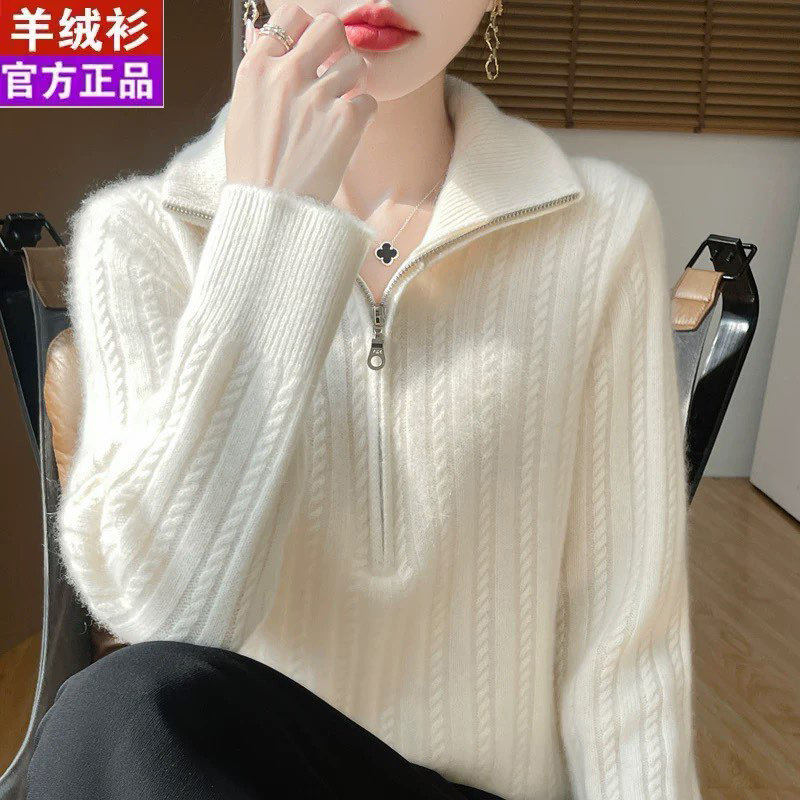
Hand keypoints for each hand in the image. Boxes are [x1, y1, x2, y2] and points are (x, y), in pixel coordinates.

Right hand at [225, 4, 376, 205]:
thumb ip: (262, 79)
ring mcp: (317, 96)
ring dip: (354, 83)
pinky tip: (348, 132)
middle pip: (329, 27)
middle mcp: (287, 75)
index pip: (290, 16)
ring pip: (356, 63)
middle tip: (335, 71)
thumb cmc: (254, 170)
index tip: (312, 47)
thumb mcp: (242, 114)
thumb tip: (273, 45)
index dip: (307, 28)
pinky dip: (363, 114)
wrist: (270, 210)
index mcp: (257, 69)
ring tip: (340, 109)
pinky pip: (369, 100)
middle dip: (338, 46)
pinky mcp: (344, 121)